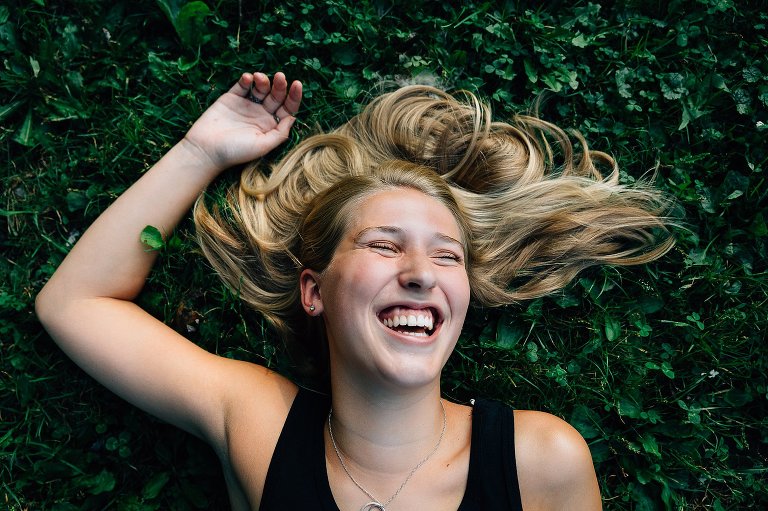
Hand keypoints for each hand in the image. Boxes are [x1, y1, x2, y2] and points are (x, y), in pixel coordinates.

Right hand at [183, 72, 301, 171]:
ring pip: (261, 88)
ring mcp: (246, 105)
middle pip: (276, 96)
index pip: (287, 109)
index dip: (294, 97)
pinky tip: (248, 79)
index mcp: (271, 126)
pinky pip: (242, 86)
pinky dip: (247, 80)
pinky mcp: (231, 98)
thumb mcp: (263, 145)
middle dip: (280, 85)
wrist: (206, 149)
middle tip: (280, 76)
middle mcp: (261, 115)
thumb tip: (293, 117)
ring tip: (259, 78)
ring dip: (263, 80)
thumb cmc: (235, 151)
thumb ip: (280, 133)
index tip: (297, 84)